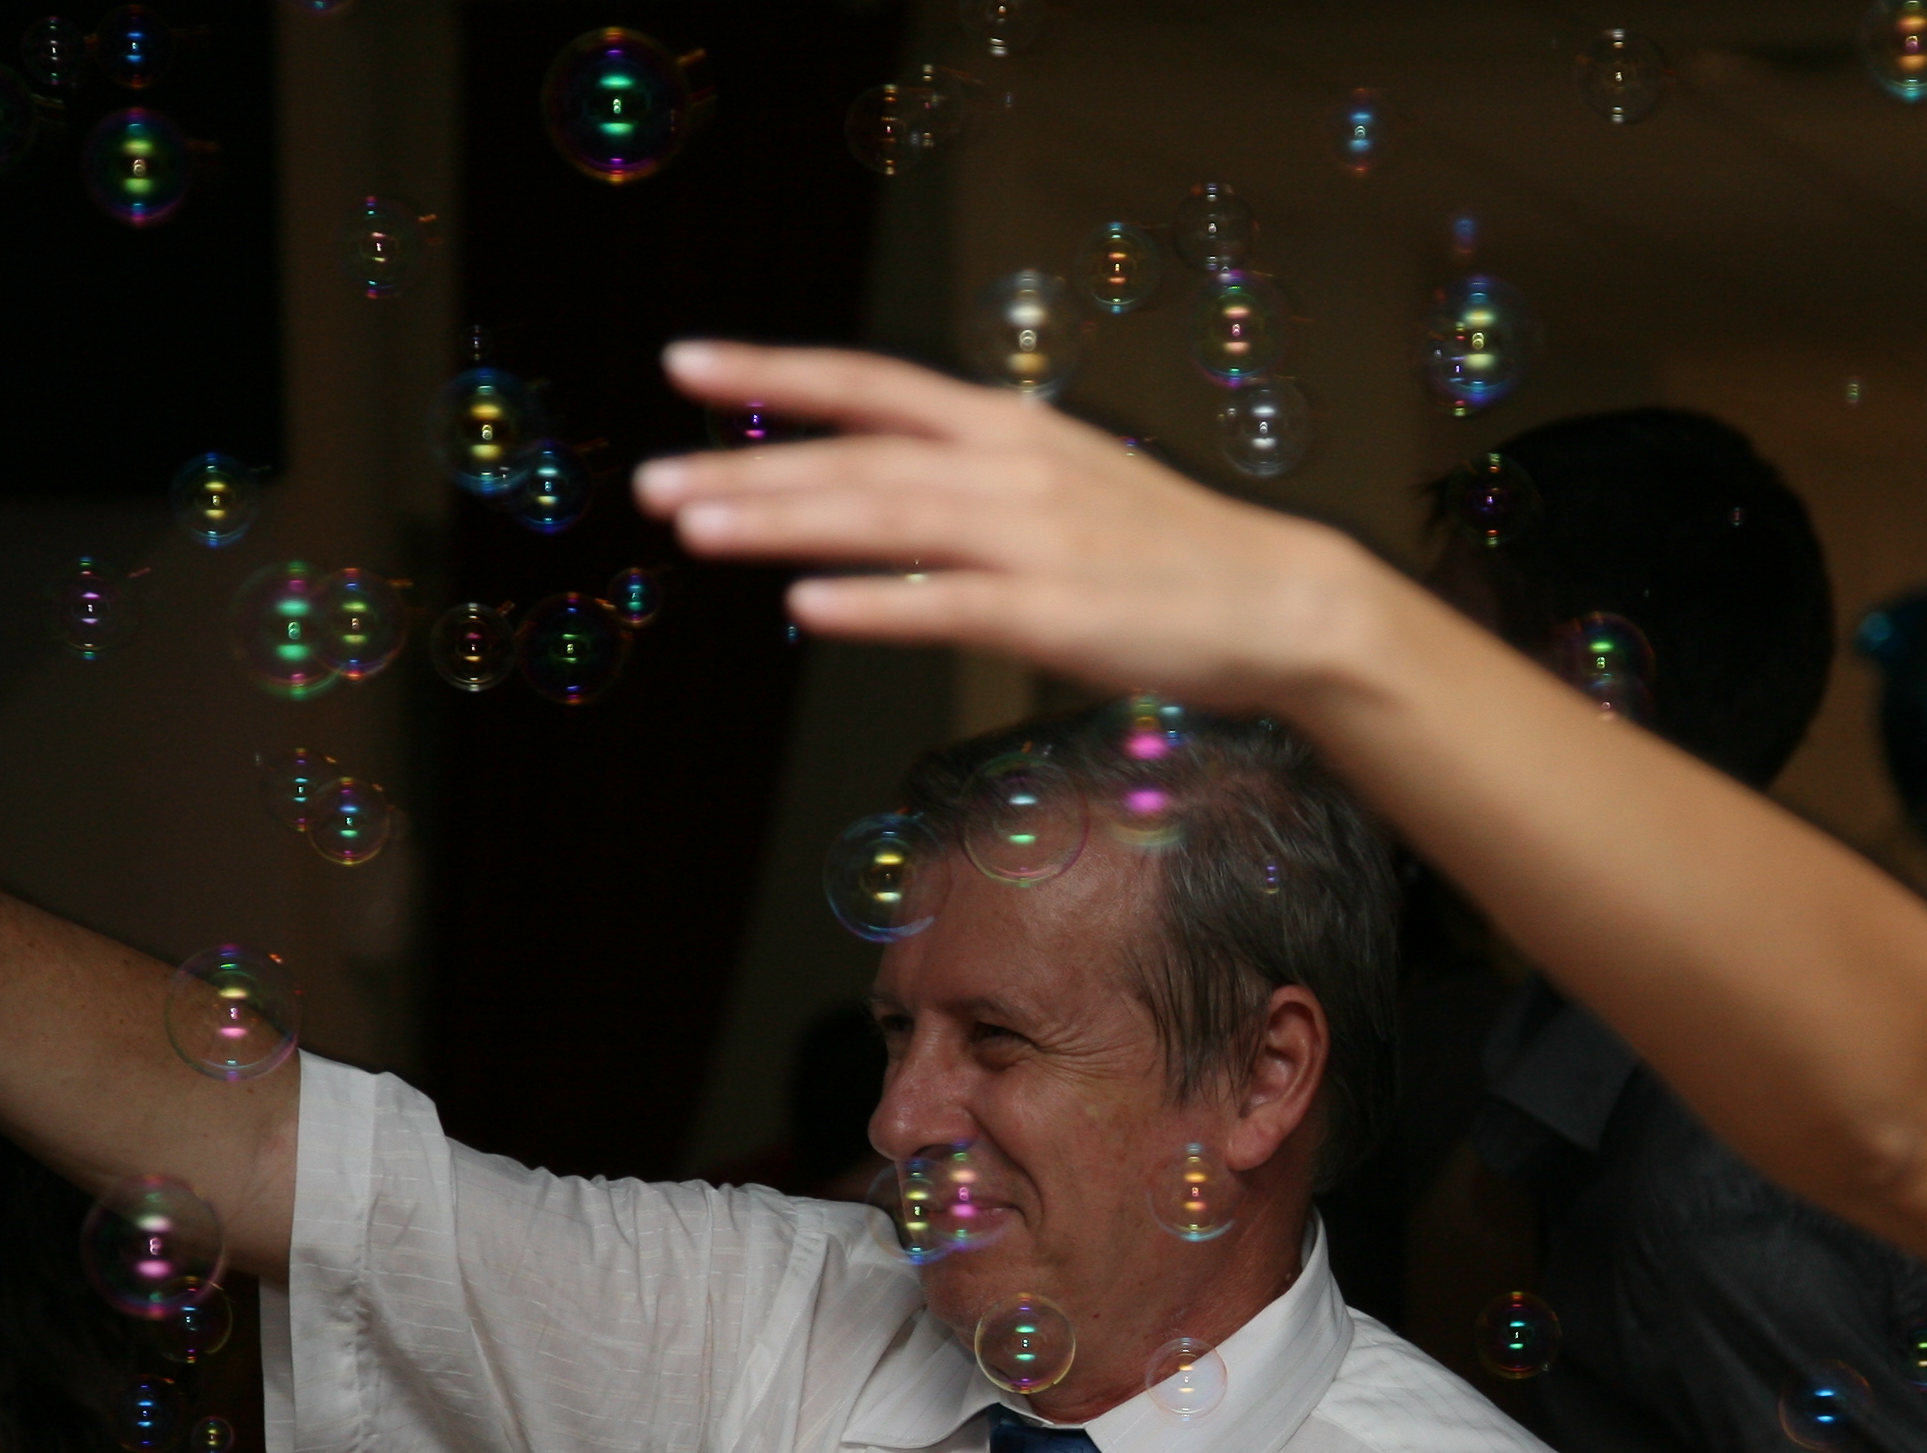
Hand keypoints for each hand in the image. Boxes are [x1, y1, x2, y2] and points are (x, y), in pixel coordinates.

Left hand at [633, 341, 1385, 712]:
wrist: (1277, 599)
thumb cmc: (1163, 554)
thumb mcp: (1060, 485)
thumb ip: (969, 483)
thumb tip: (880, 492)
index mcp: (1004, 428)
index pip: (868, 385)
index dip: (773, 372)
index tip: (685, 365)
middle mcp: (1007, 468)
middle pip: (854, 457)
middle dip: (743, 467)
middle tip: (649, 483)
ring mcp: (1031, 538)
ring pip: (882, 520)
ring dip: (781, 522)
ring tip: (694, 529)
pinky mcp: (1055, 612)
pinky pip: (947, 603)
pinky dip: (874, 602)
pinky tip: (807, 606)